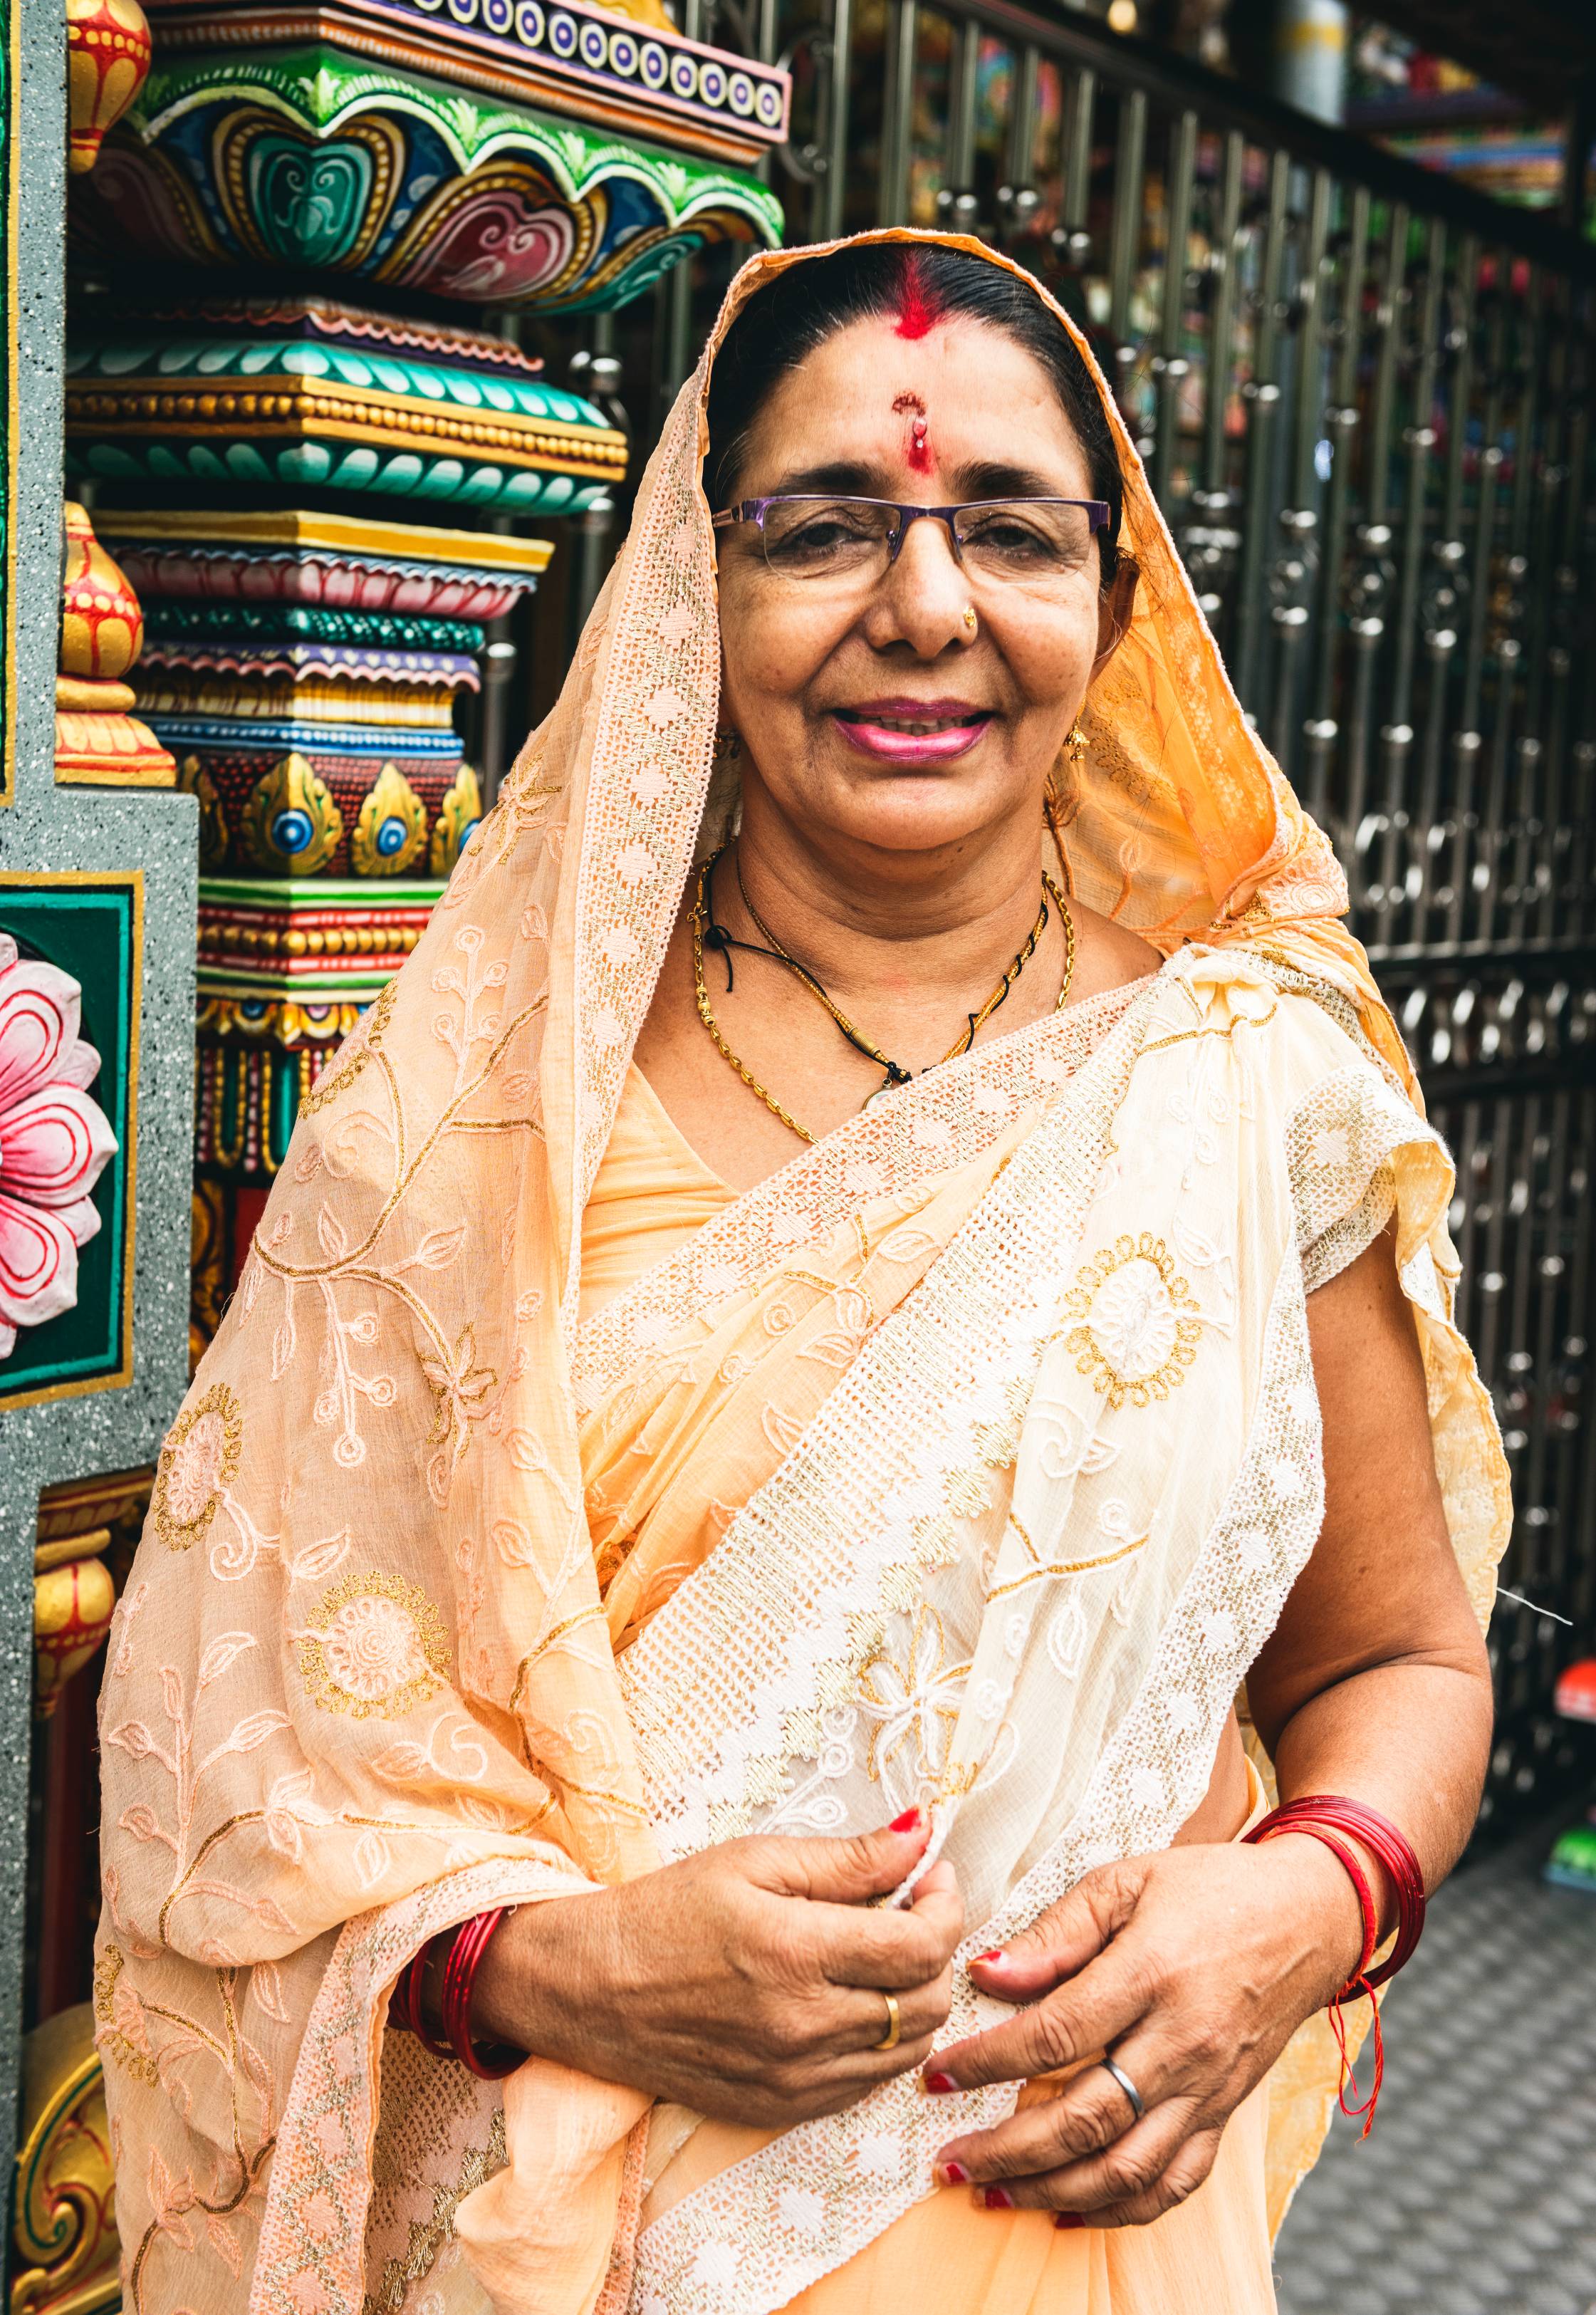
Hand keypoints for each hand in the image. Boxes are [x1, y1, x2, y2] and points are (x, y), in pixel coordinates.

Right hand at [473, 1813, 963, 2129]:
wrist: (591, 1988)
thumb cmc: (667, 1911)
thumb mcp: (752, 1860)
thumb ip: (847, 1857)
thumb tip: (923, 1833)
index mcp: (794, 1954)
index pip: (922, 1946)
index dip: (946, 1905)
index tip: (932, 1876)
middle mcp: (802, 2027)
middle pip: (926, 2001)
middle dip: (934, 1949)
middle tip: (908, 1910)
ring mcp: (794, 2078)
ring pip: (907, 2049)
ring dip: (913, 1998)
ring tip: (879, 1955)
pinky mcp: (782, 2110)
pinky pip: (868, 2083)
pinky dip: (879, 2042)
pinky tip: (849, 2001)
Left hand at [923, 1836, 1364, 2227]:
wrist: (1310, 1917)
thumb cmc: (1210, 1888)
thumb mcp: (1128, 1880)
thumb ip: (1056, 1930)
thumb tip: (987, 1973)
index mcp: (1151, 1973)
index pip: (1054, 2034)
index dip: (987, 2063)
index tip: (936, 2076)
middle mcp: (1182, 2042)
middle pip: (1085, 2119)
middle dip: (1007, 2151)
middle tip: (949, 2160)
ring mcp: (1209, 2087)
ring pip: (1127, 2168)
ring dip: (1053, 2191)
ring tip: (994, 2194)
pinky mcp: (1227, 2112)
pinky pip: (1176, 2182)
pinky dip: (1123, 2209)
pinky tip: (1071, 2210)